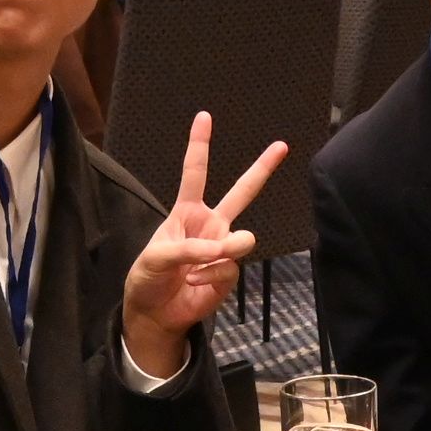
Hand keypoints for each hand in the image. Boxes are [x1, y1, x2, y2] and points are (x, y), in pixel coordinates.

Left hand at [120, 109, 281, 381]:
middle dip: (262, 168)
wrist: (155, 313)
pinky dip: (211, 278)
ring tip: (198, 269)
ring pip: (241, 240)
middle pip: (242, 192)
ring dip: (224, 251)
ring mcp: (223, 248)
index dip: (199, 145)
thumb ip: (188, 249)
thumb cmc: (148, 278)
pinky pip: (230, 269)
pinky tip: (196, 284)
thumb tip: (226, 249)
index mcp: (187, 212)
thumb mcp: (155, 257)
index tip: (204, 117)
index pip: (195, 173)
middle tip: (282, 145)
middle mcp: (210, 225)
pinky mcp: (229, 273)